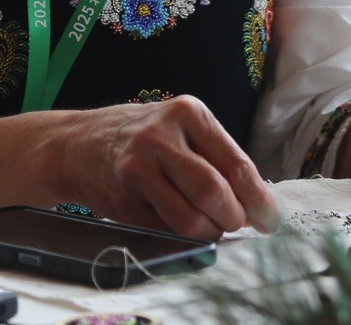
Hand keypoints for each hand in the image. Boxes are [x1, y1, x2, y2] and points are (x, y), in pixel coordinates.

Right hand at [59, 96, 277, 239]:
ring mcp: (137, 169)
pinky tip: (178, 224)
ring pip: (189, 219)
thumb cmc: (145, 139)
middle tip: (235, 224)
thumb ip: (218, 160)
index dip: (258, 199)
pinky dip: (180, 237)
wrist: (79, 144)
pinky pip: (164, 230)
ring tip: (208, 226)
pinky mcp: (121, 200)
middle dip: (233, 218)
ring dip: (208, 232)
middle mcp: (161, 137)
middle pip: (214, 192)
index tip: (271, 221)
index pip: (236, 164)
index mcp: (189, 114)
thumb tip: (258, 206)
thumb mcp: (183, 130)